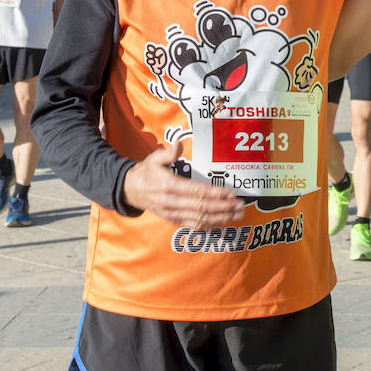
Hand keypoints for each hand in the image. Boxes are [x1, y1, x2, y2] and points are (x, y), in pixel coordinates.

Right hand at [122, 142, 245, 228]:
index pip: (196, 192)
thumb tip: (178, 144)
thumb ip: (168, 153)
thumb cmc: (146, 172)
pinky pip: (194, 225)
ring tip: (238, 214)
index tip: (230, 193)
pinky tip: (224, 221)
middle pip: (202, 207)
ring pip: (200, 219)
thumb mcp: (154, 158)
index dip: (214, 194)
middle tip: (240, 205)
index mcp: (168, 186)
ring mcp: (172, 213)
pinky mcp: (173, 220)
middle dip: (223, 207)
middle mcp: (171, 203)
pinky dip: (210, 225)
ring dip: (221, 218)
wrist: (130, 190)